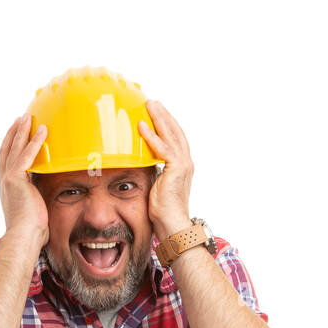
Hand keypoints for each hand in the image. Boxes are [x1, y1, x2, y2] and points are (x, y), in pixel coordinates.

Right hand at [0, 114, 49, 246]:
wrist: (23, 237)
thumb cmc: (31, 233)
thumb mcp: (34, 212)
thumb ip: (37, 201)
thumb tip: (47, 202)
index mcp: (7, 189)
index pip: (7, 162)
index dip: (11, 147)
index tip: (17, 135)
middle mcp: (4, 182)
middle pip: (7, 150)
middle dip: (14, 133)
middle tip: (21, 119)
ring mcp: (8, 180)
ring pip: (14, 148)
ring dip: (21, 131)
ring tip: (28, 117)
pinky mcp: (16, 180)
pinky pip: (25, 155)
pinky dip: (34, 141)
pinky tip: (41, 130)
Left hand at [137, 100, 193, 236]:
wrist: (173, 225)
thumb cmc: (164, 213)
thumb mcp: (157, 186)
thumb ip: (155, 173)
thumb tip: (144, 166)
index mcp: (182, 166)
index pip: (175, 139)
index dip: (167, 124)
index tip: (157, 113)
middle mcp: (186, 163)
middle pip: (175, 132)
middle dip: (164, 115)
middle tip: (152, 102)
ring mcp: (183, 165)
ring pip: (171, 135)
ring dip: (159, 118)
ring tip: (149, 105)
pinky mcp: (176, 169)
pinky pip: (163, 148)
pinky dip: (152, 136)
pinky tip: (142, 126)